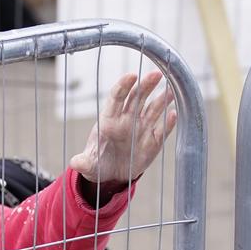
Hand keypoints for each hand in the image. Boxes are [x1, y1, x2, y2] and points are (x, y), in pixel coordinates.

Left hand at [69, 71, 177, 189]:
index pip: (117, 98)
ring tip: (172, 89)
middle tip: (156, 74)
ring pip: (153, 109)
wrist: (112, 176)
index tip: (132, 75)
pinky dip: (169, 123)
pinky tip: (175, 114)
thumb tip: (75, 163)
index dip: (124, 86)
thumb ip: (84, 163)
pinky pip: (162, 130)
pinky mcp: (153, 141)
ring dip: (162, 99)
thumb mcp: (89, 165)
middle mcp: (127, 120)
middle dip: (146, 85)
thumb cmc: (97, 164)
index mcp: (109, 121)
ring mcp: (141, 129)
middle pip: (137, 98)